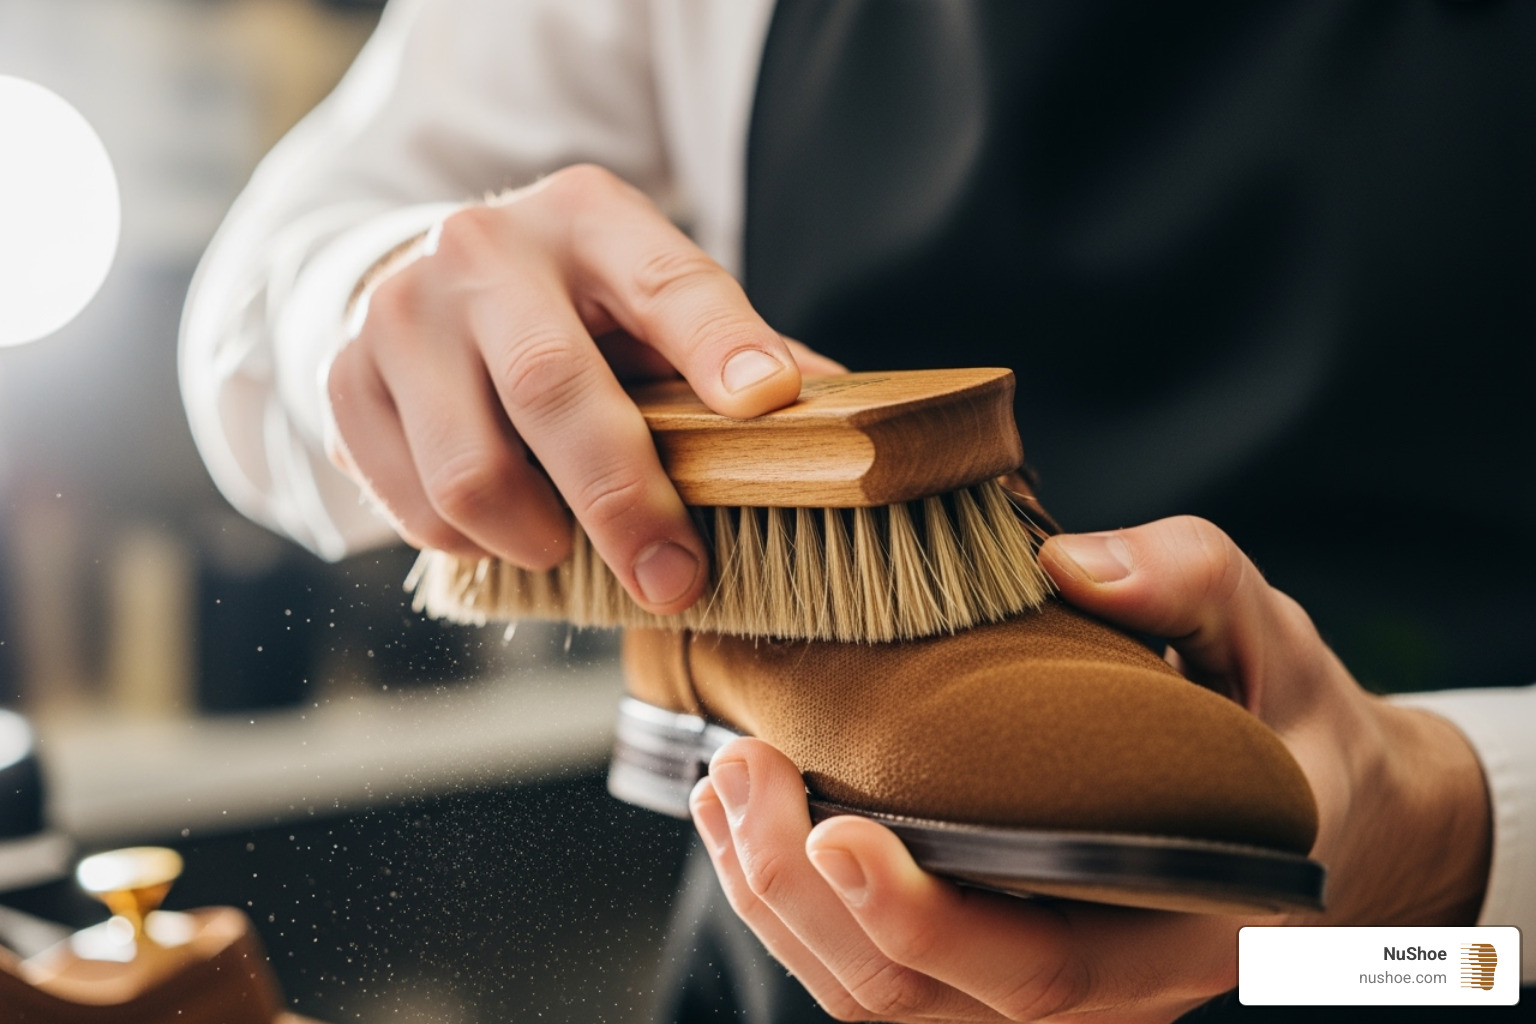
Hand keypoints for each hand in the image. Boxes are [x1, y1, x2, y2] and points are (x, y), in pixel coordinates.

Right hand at [326, 163, 842, 612]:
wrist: (410, 273)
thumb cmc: (564, 306)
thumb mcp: (642, 299)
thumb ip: (725, 356)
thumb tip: (838, 421)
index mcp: (591, 218)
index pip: (668, 279)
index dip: (720, 343)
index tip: (766, 404)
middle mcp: (488, 249)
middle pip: (555, 390)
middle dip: (624, 503)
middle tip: (675, 579)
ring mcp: (404, 312)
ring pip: (473, 470)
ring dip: (539, 537)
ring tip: (569, 545)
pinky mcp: (345, 379)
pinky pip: (413, 505)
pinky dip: (470, 543)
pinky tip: (503, 527)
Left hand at [688, 515, 1491, 1021]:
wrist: (1320, 798)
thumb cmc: (1286, 719)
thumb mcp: (1265, 629)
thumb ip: (1185, 582)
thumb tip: (1073, 561)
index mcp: (1180, 916)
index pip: (1038, 969)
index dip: (924, 918)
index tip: (835, 831)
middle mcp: (1103, 977)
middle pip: (921, 1002)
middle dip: (804, 898)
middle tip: (745, 770)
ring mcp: (1040, 979)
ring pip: (878, 1002)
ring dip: (776, 906)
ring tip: (727, 784)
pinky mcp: (988, 953)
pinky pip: (874, 973)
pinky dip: (791, 906)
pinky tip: (744, 816)